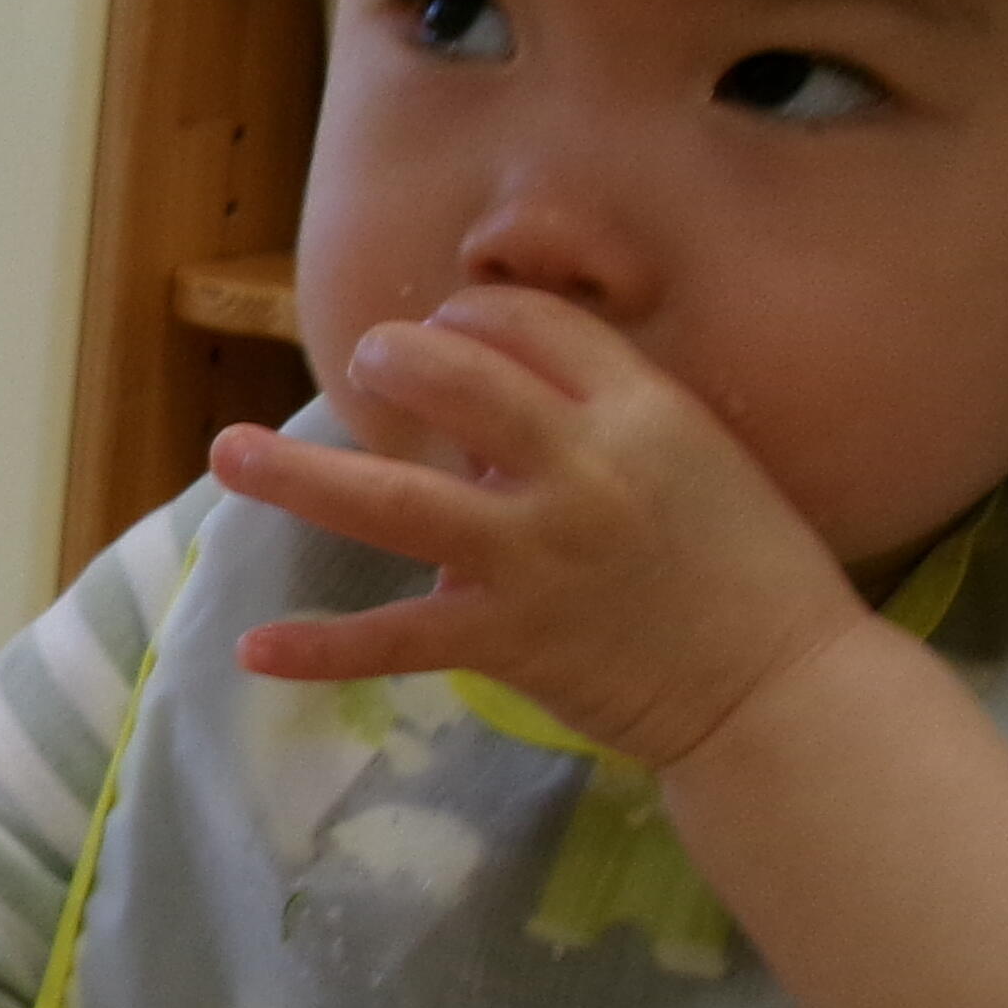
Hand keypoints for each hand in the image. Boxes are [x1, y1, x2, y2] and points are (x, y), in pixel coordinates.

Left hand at [206, 292, 866, 765]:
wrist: (780, 687)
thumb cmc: (750, 571)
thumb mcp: (696, 459)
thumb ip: (602, 425)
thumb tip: (492, 422)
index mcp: (640, 411)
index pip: (531, 329)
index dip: (471, 320)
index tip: (444, 334)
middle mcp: (581, 468)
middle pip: (454, 382)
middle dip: (391, 361)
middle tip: (359, 365)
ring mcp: (536, 554)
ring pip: (394, 501)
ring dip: (299, 476)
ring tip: (227, 454)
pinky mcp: (509, 637)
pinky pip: (395, 640)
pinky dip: (322, 649)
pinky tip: (253, 651)